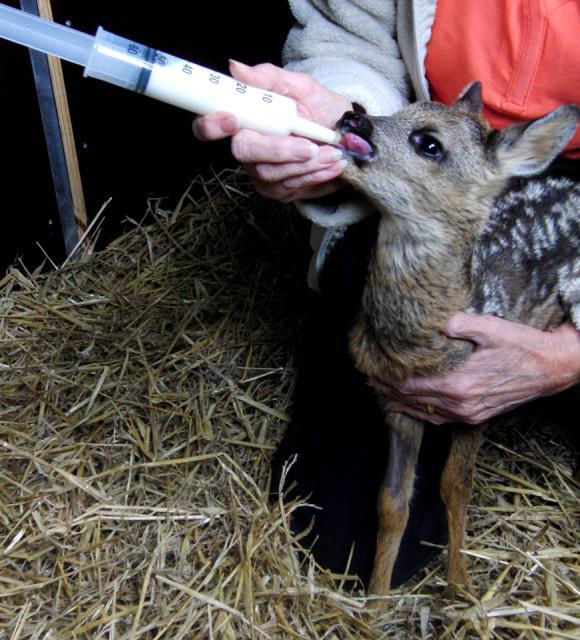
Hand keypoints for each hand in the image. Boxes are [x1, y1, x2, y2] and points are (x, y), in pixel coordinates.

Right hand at [193, 61, 351, 201]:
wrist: (345, 138)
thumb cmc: (319, 110)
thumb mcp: (301, 87)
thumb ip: (270, 78)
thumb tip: (237, 67)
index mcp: (244, 120)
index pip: (207, 127)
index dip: (211, 125)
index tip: (231, 120)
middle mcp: (246, 148)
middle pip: (244, 153)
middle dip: (279, 150)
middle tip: (310, 146)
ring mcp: (259, 173)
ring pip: (271, 173)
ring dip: (306, 164)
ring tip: (333, 153)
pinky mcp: (277, 191)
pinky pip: (290, 187)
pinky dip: (316, 175)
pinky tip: (333, 166)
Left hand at [370, 312, 579, 424]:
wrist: (551, 368)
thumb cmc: (521, 345)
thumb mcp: (491, 327)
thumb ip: (459, 323)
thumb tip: (435, 321)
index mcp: (458, 382)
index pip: (411, 382)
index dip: (388, 376)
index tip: (371, 368)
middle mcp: (460, 403)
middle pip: (412, 398)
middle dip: (388, 388)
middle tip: (367, 379)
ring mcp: (468, 413)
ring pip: (423, 411)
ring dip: (399, 402)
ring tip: (380, 392)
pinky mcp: (475, 416)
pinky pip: (439, 419)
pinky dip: (419, 414)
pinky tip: (407, 409)